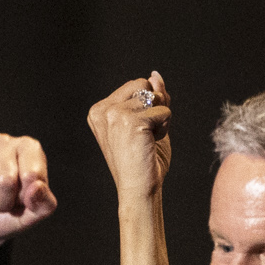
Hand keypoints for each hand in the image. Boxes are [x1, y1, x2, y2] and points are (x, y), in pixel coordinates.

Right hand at [0, 133, 56, 243]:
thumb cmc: (3, 213)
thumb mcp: (30, 216)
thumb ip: (44, 205)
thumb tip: (37, 188)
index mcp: (29, 149)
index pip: (33, 174)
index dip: (25, 196)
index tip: (20, 198)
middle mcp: (5, 142)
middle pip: (6, 179)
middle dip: (2, 202)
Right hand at [87, 72, 172, 202]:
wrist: (139, 189)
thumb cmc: (143, 161)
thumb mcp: (147, 123)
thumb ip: (151, 98)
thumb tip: (155, 74)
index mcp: (100, 110)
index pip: (135, 85)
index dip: (148, 104)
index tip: (139, 130)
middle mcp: (103, 110)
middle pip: (143, 85)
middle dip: (154, 106)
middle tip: (146, 134)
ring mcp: (114, 114)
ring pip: (155, 97)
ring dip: (160, 119)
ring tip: (148, 140)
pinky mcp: (130, 121)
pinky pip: (163, 111)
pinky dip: (164, 127)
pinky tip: (151, 144)